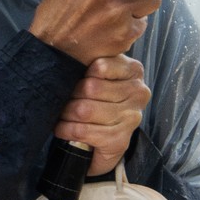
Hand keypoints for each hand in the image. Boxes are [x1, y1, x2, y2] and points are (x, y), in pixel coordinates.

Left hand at [54, 56, 150, 176]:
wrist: (110, 137)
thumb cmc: (101, 96)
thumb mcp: (101, 73)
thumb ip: (92, 60)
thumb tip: (66, 59)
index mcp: (134, 70)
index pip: (100, 66)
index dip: (80, 73)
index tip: (71, 78)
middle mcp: (138, 93)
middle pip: (90, 88)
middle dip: (69, 94)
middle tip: (60, 97)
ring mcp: (131, 118)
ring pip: (84, 110)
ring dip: (65, 112)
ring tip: (60, 112)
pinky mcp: (120, 140)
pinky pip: (83, 131)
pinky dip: (66, 129)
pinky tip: (61, 128)